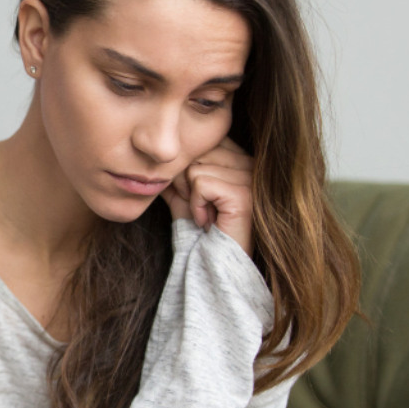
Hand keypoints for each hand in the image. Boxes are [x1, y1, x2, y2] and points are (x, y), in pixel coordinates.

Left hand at [161, 139, 253, 255]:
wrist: (214, 265)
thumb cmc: (201, 232)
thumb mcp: (184, 197)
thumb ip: (175, 173)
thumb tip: (157, 155)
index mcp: (241, 159)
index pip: (204, 142)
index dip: (188, 167)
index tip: (195, 195)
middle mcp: (251, 164)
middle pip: (198, 152)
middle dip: (186, 181)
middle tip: (197, 206)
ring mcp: (250, 178)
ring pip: (196, 169)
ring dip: (191, 196)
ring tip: (205, 214)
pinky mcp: (243, 195)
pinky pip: (201, 184)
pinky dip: (196, 205)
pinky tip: (207, 221)